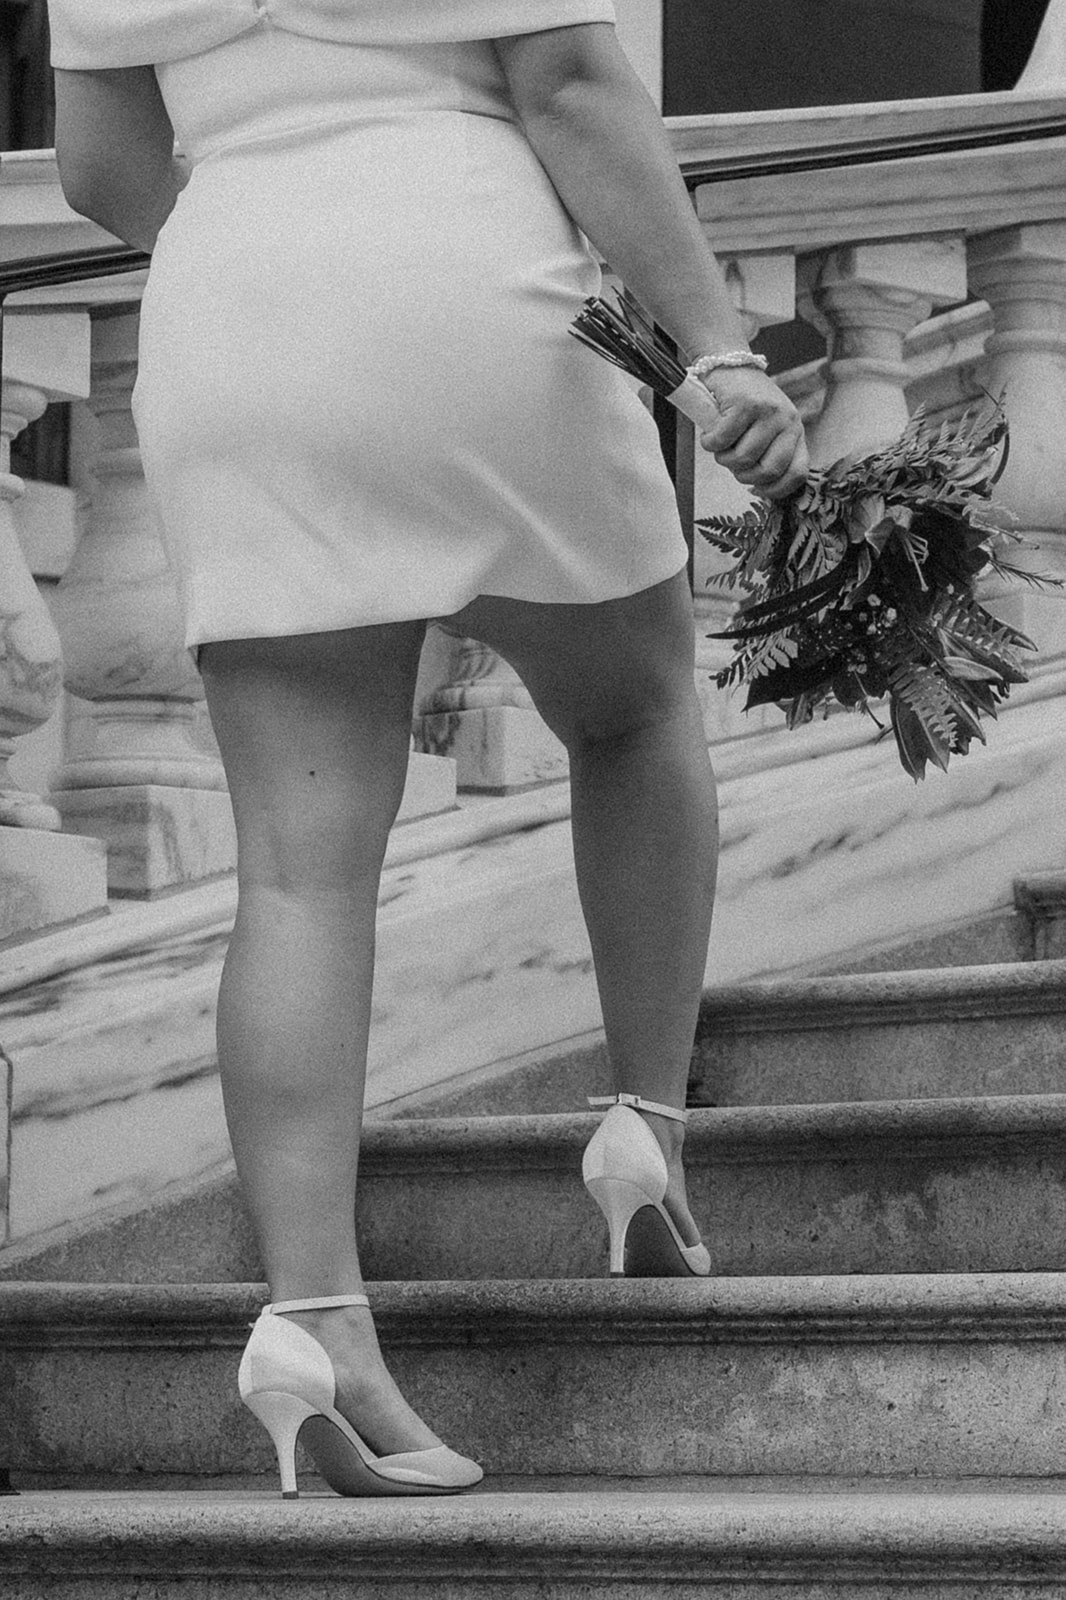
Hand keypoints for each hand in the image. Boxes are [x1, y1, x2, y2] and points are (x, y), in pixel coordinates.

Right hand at [697, 367, 807, 500]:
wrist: (729, 364)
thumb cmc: (744, 404)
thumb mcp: (766, 430)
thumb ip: (769, 455)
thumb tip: (760, 489)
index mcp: (795, 433)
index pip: (796, 474)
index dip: (775, 490)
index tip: (755, 489)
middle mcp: (788, 422)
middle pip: (768, 471)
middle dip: (743, 474)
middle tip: (731, 461)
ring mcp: (769, 412)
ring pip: (743, 458)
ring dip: (723, 457)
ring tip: (720, 443)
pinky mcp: (746, 404)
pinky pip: (722, 441)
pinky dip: (709, 442)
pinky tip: (709, 433)